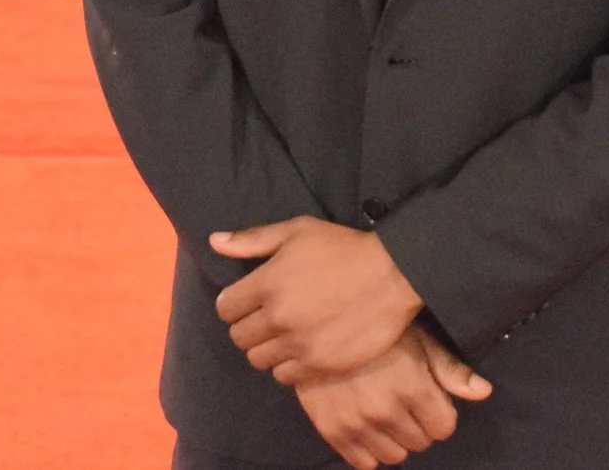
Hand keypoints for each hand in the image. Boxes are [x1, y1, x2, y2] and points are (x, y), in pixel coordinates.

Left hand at [211, 216, 423, 382]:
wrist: (393, 275)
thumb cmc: (344, 249)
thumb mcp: (297, 231)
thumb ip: (253, 239)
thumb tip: (214, 241)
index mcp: (267, 283)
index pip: (225, 308)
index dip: (233, 303)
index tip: (249, 300)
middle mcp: (278, 317)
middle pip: (239, 337)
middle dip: (248, 327)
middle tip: (268, 318)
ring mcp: (300, 345)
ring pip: (259, 360)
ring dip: (267, 348)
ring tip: (285, 335)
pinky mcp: (321, 366)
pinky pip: (285, 376)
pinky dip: (288, 365)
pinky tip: (302, 349)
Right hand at [296, 327, 492, 469]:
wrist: (318, 325)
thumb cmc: (376, 329)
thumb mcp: (420, 338)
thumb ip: (451, 369)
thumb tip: (484, 392)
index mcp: (412, 388)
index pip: (444, 427)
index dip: (439, 410)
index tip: (427, 395)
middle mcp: (385, 411)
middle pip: (421, 442)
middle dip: (419, 423)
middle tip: (403, 399)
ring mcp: (357, 424)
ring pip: (395, 456)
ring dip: (395, 438)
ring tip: (385, 411)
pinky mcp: (333, 431)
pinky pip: (364, 464)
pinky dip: (369, 449)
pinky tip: (367, 425)